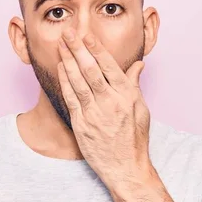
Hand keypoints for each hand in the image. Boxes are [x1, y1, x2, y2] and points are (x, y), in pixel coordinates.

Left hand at [57, 28, 151, 185]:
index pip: (109, 66)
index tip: (87, 35)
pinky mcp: (81, 125)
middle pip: (90, 70)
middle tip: (68, 33)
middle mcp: (110, 102)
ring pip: (78, 82)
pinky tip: (60, 68)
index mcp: (127, 96)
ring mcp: (94, 114)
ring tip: (61, 45)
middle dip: (78, 49)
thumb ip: (134, 85)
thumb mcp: (141, 110)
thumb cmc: (135, 139)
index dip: (96, 49)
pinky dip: (64, 82)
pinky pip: (71, 99)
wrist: (126, 168)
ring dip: (68, 61)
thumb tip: (138, 65)